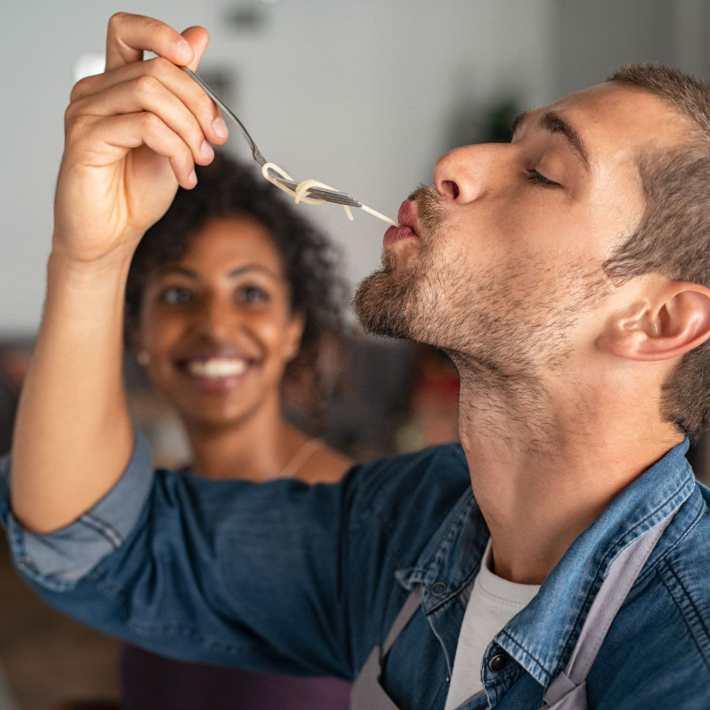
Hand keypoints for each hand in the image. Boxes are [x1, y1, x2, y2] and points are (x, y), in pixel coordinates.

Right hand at [53, 12, 228, 262]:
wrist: (113, 235)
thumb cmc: (136, 191)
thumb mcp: (174, 136)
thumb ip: (182, 91)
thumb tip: (198, 37)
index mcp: (115, 86)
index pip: (128, 30)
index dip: (161, 33)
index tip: (191, 58)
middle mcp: (95, 92)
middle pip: (157, 68)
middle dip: (199, 105)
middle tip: (215, 141)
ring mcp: (86, 113)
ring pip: (152, 93)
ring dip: (190, 130)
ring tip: (200, 162)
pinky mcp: (86, 139)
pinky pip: (145, 126)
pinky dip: (176, 151)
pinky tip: (185, 176)